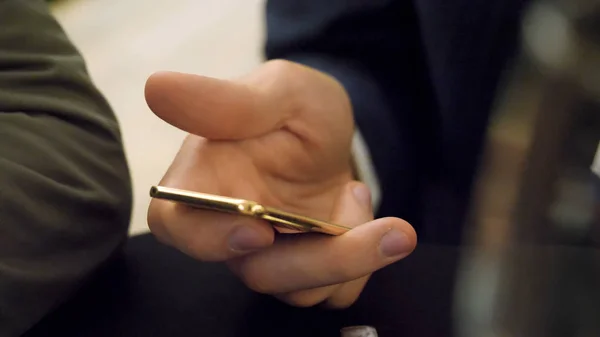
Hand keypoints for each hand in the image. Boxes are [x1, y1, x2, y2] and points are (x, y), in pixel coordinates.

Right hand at [145, 60, 416, 306]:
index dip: (209, 239)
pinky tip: (357, 206)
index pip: (177, 226)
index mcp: (204, 181)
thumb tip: (156, 86)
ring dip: (348, 254)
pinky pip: (332, 292)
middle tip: (380, 227)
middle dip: (319, 260)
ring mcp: (271, 253)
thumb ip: (224, 100)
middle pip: (255, 271)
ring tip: (357, 191)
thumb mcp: (277, 90)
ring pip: (298, 288)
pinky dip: (361, 259)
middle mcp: (231, 227)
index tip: (259, 231)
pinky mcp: (306, 266)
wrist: (334, 132)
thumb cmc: (296, 107)